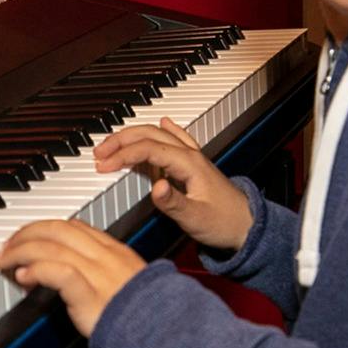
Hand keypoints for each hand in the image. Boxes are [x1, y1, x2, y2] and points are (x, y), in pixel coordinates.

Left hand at [0, 218, 145, 338]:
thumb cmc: (143, 316)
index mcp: (114, 251)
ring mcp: (98, 274)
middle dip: (26, 233)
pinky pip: (59, 272)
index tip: (26, 238)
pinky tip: (23, 276)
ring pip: (52, 246)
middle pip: (57, 229)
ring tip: (4, 260)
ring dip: (21, 250)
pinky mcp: (90, 295)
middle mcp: (105, 256)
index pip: (73, 226)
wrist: (163, 334)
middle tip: (6, 246)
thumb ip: (99, 274)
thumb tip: (68, 273)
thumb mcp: (124, 285)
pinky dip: (37, 269)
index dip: (44, 227)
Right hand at [94, 118, 253, 251]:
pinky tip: (163, 121)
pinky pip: (176, 140)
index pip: (148, 149)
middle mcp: (190, 156)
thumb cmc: (224, 223)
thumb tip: (155, 187)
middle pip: (150, 135)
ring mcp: (192, 159)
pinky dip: (162, 131)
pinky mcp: (193, 166)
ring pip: (159, 135)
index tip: (103, 165)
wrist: (247, 226)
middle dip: (121, 140)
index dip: (123, 154)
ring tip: (112, 145)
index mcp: (189, 164)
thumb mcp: (195, 218)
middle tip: (99, 152)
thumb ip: (173, 203)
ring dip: (133, 136)